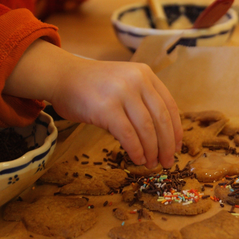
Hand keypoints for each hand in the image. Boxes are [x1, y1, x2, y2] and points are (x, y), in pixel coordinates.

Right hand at [4, 40, 181, 168]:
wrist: (62, 77)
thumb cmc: (92, 86)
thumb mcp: (123, 83)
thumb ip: (141, 100)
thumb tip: (159, 136)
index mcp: (145, 74)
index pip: (169, 106)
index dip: (176, 130)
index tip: (177, 148)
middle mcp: (137, 81)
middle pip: (161, 119)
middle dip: (167, 145)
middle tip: (167, 162)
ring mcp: (121, 93)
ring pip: (147, 129)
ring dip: (152, 151)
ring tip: (150, 164)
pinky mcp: (106, 108)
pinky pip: (128, 135)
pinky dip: (136, 150)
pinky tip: (137, 159)